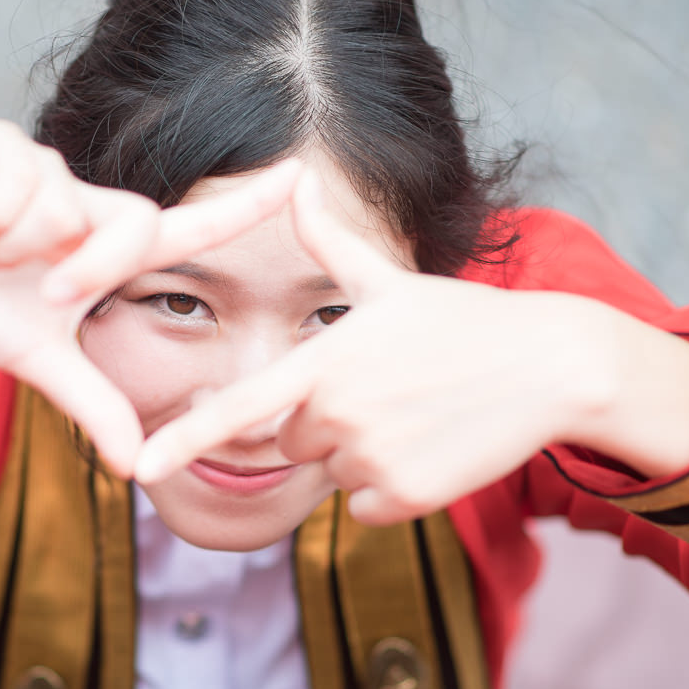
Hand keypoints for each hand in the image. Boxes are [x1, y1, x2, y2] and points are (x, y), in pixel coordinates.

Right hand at [0, 120, 301, 473]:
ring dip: (25, 249)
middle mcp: (87, 201)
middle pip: (130, 225)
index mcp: (107, 247)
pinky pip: (21, 180)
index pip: (191, 226)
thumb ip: (93, 404)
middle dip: (89, 272)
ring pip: (67, 206)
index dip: (246, 206)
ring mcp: (45, 168)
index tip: (302, 180)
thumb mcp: (38, 361)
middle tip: (47, 297)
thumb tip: (134, 470)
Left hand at [134, 169, 609, 522]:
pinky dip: (390, 487)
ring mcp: (372, 460)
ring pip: (331, 473)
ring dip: (360, 453)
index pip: (240, 409)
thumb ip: (332, 244)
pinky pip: (366, 506)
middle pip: (291, 439)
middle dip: (323, 421)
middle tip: (384, 389)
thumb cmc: (464, 320)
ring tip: (414, 412)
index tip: (137, 466)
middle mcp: (339, 414)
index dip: (185, 439)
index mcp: (325, 361)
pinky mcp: (405, 499)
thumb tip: (298, 182)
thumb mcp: (392, 280)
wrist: (551, 368)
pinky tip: (430, 445)